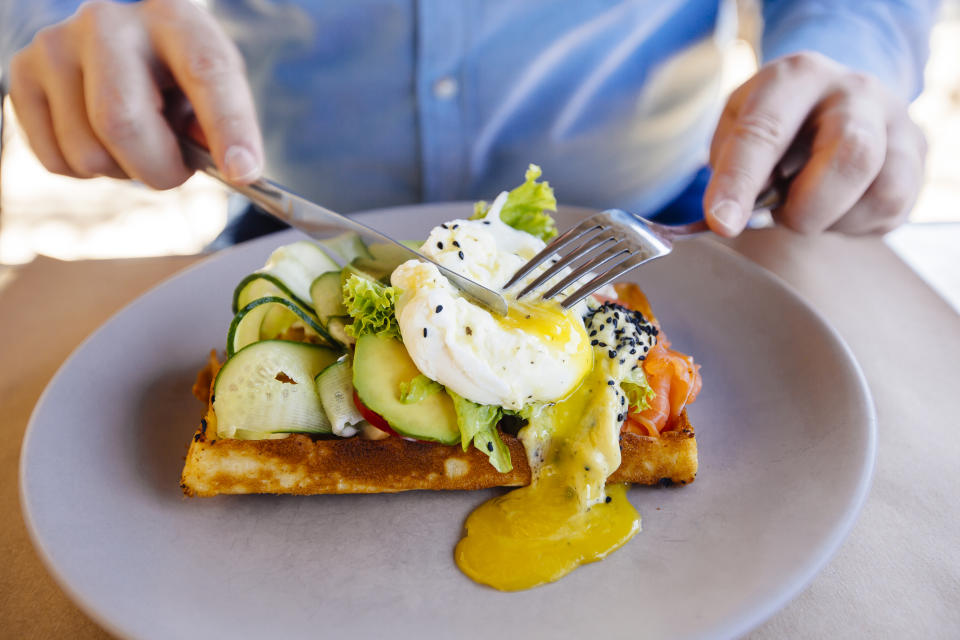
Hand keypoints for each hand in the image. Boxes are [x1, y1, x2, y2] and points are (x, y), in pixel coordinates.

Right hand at [8, 0, 262, 188]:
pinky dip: (86, 172)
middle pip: (122, 121)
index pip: (206, 71)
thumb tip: (235, 168)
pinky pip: (57, 161)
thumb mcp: (214, 93)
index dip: (228, 127)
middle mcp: (109, 20)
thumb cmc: (179, 81)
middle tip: (174, 172)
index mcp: (175, 19)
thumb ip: (226, 129)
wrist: (122, 51)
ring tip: (135, 142)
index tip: (243, 172)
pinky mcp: (23, 74)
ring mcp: (56, 43)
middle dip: (158, 169)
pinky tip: (99, 138)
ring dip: (121, 171)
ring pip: (88, 152)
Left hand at [704, 51, 925, 235]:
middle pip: (852, 155)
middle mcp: (857, 92)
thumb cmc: (777, 117)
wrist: (834, 96)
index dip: (740, 183)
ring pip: (880, 193)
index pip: (766, 132)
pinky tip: (833, 204)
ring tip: (806, 203)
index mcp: (799, 76)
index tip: (722, 223)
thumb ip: (729, 162)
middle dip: (806, 207)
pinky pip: (889, 210)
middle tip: (780, 215)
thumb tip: (733, 212)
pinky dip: (851, 223)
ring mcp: (896, 123)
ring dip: (830, 218)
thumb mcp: (738, 122)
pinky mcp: (915, 159)